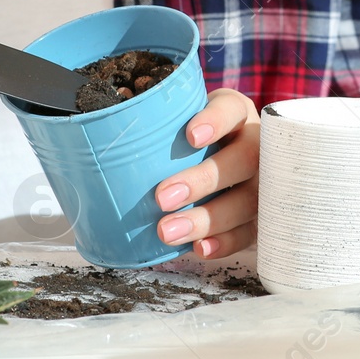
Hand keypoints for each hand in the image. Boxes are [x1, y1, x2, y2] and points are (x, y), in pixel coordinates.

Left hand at [154, 88, 259, 258]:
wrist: (224, 159)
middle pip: (243, 160)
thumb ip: (155, 123)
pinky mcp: (262, 215)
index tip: (190, 136)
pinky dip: (225, 242)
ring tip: (167, 232)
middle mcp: (257, 146)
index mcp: (236, 114)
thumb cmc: (190, 139)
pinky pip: (250, 232)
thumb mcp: (180, 120)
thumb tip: (94, 130)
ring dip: (207, 219)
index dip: (215, 121)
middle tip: (162, 197)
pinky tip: (200, 249)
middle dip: (203, 180)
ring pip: (247, 200)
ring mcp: (265, 182)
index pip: (231, 109)